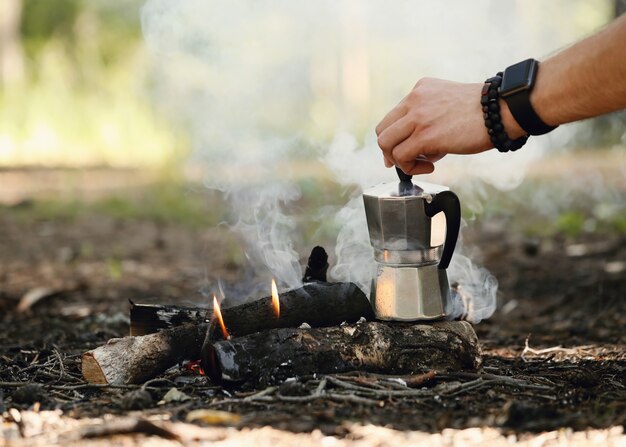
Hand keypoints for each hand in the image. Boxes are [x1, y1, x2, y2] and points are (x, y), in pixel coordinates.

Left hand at [375, 78, 523, 174]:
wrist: (503, 108)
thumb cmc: (484, 111)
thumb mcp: (448, 104)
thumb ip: (429, 118)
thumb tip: (416, 149)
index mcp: (420, 90)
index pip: (392, 117)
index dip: (395, 138)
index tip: (405, 151)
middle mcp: (414, 100)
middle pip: (382, 130)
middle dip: (391, 151)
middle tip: (407, 161)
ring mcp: (418, 117)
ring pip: (386, 144)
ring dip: (400, 160)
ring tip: (423, 163)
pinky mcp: (425, 135)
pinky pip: (401, 156)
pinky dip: (411, 167)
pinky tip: (431, 166)